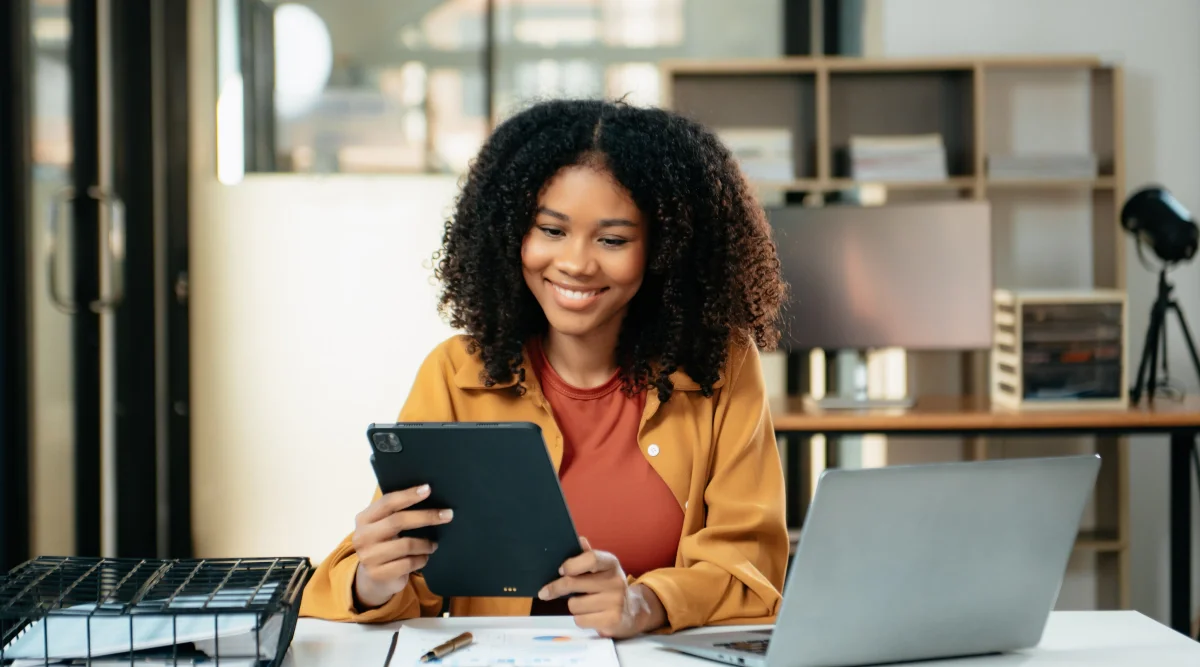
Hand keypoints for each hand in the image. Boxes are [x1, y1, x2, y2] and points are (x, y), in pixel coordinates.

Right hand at [351, 484, 452, 609]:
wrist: (372, 578)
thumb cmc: (385, 544)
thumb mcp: (384, 526)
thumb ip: (397, 513)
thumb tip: (428, 495)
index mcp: (364, 518)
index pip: (387, 502)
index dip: (409, 495)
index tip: (428, 489)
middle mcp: (362, 536)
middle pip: (398, 521)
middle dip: (426, 516)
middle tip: (447, 515)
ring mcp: (368, 557)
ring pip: (406, 545)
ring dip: (426, 544)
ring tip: (434, 545)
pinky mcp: (378, 574)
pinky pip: (408, 564)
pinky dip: (421, 560)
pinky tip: (424, 558)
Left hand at [537, 537, 666, 638]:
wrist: (632, 611)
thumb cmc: (608, 586)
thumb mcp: (602, 568)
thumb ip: (587, 556)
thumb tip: (579, 539)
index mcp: (611, 563)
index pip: (591, 558)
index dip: (572, 564)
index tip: (560, 570)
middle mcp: (616, 581)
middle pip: (574, 583)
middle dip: (556, 588)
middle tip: (544, 592)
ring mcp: (616, 601)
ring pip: (575, 604)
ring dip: (573, 606)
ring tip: (584, 604)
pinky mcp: (613, 620)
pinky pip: (581, 620)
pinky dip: (580, 619)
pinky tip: (590, 615)